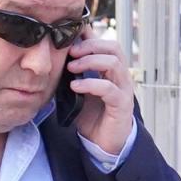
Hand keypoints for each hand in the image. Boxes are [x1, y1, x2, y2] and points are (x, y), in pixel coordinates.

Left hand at [66, 30, 133, 156]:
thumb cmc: (91, 116)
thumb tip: (57, 58)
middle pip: (113, 47)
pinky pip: (109, 88)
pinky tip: (75, 87)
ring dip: (89, 61)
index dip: (90, 37)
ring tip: (70, 68)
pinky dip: (90, 84)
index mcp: (112, 70)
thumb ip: (73, 74)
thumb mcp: (79, 90)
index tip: (69, 38)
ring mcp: (123, 89)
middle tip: (70, 52)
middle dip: (89, 46)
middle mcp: (121, 76)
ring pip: (113, 63)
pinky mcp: (122, 105)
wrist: (102, 143)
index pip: (105, 44)